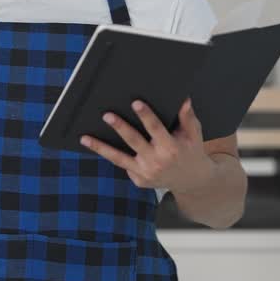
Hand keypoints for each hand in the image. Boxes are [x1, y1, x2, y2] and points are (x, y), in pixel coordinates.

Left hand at [81, 98, 215, 194]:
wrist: (191, 181)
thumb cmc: (191, 152)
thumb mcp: (194, 134)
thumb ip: (187, 117)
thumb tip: (183, 99)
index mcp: (171, 147)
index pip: (156, 128)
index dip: (146, 115)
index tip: (135, 102)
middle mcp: (157, 161)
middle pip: (134, 142)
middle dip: (120, 128)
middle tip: (106, 115)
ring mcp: (146, 173)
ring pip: (119, 158)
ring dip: (100, 148)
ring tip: (85, 138)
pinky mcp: (139, 180)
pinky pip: (124, 165)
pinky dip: (109, 155)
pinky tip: (95, 145)